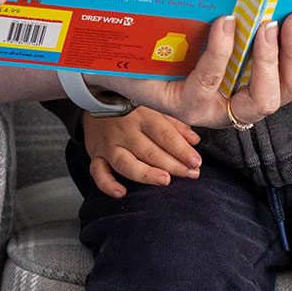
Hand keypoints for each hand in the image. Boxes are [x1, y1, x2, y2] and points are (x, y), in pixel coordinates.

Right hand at [82, 108, 200, 197]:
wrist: (96, 98)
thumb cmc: (131, 105)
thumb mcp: (154, 107)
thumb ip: (174, 124)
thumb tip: (195, 141)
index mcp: (143, 115)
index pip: (165, 135)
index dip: (182, 150)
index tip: (196, 162)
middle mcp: (125, 130)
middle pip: (150, 151)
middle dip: (173, 165)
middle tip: (191, 175)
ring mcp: (109, 144)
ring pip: (126, 163)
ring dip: (146, 173)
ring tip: (165, 180)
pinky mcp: (95, 154)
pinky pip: (98, 171)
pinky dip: (107, 184)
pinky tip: (121, 193)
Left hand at [99, 11, 291, 129]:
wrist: (119, 53)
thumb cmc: (175, 35)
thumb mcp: (218, 20)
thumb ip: (250, 10)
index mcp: (261, 82)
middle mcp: (244, 102)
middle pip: (291, 91)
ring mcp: (216, 110)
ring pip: (262, 100)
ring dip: (268, 60)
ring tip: (264, 25)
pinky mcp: (187, 108)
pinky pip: (212, 82)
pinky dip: (223, 52)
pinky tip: (224, 23)